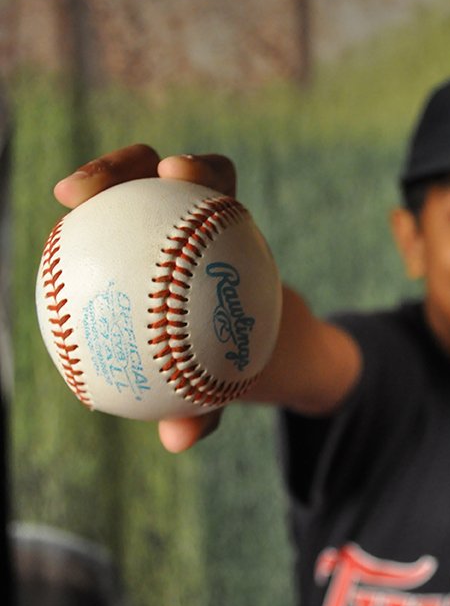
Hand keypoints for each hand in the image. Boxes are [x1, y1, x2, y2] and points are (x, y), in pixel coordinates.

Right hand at [54, 145, 237, 450]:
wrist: (242, 359)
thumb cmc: (237, 369)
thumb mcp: (228, 390)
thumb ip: (208, 409)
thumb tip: (176, 440)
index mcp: (231, 234)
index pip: (217, 181)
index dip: (199, 168)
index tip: (177, 172)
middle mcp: (193, 221)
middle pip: (160, 170)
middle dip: (123, 164)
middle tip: (90, 188)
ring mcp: (157, 227)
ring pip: (123, 195)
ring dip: (93, 188)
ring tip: (65, 201)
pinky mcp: (132, 244)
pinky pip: (100, 239)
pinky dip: (76, 247)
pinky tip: (50, 272)